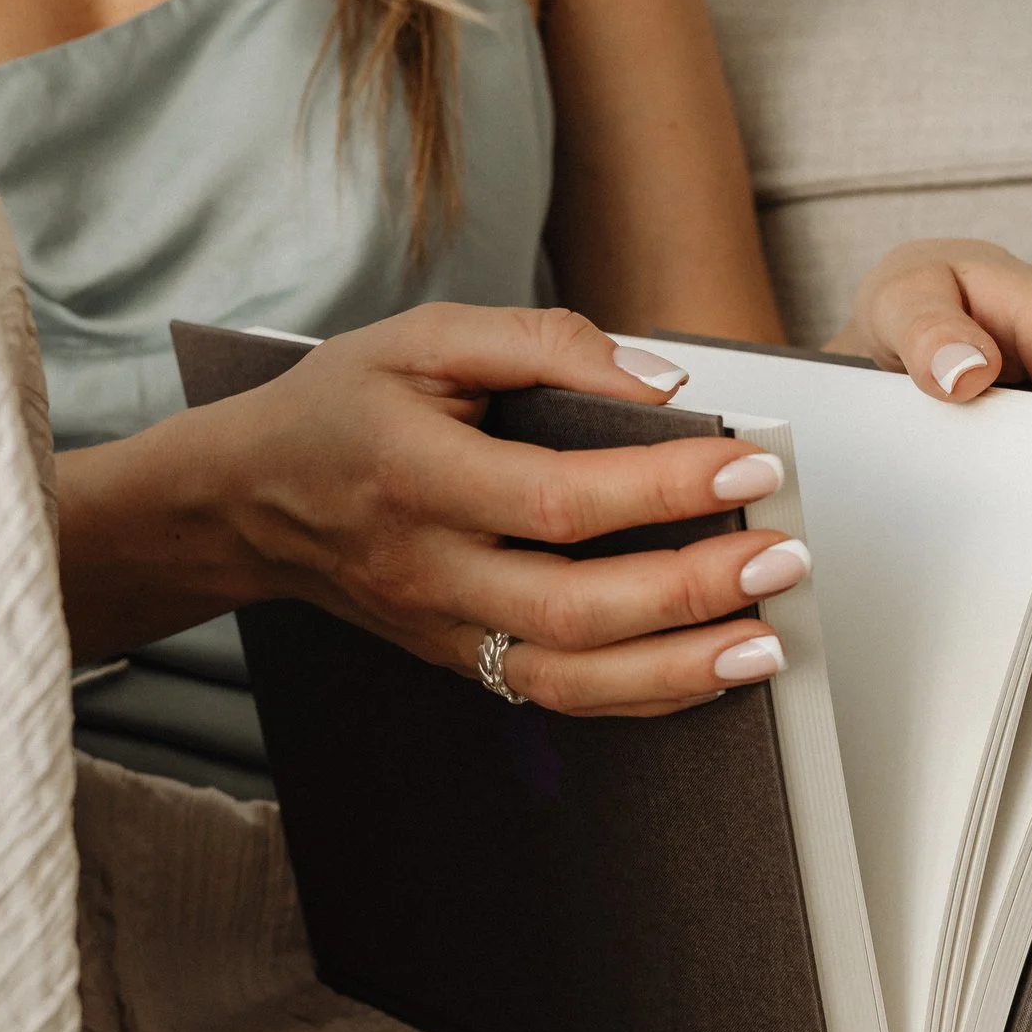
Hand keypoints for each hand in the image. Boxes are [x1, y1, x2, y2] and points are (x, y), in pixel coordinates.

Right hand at [61, 305, 809, 714]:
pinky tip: (711, 669)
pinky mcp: (458, 661)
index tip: (751, 462)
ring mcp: (443, 629)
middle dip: (691, 590)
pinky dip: (642, 694)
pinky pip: (557, 694)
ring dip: (679, 669)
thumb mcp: (424, 337)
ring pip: (568, 676)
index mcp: (416, 476)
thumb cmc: (339, 408)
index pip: (557, 496)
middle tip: (781, 558)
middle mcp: (429, 567)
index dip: (661, 487)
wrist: (250, 500)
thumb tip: (660, 382)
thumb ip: (544, 342)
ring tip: (768, 640)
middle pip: (572, 606)